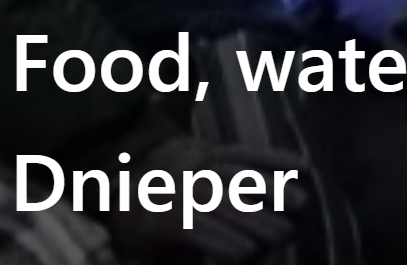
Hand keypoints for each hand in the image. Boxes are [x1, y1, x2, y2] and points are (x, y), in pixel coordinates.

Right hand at [106, 136, 308, 262]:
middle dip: (272, 189)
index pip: (240, 152)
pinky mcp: (161, 223)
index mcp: (196, 154)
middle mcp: (186, 170)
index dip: (272, 156)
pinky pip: (197, 231)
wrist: (103, 199)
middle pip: (236, 177)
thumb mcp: (190, 177)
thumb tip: (268, 197)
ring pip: (220, 204)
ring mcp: (172, 194)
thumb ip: (221, 180)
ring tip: (282, 234)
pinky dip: (223, 243)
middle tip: (302, 203)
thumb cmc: (156, 194)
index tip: (303, 164)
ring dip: (254, 221)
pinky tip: (245, 253)